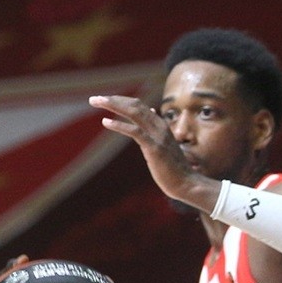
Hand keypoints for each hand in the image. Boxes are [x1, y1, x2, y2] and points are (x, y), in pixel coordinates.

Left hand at [88, 95, 211, 210]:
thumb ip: (155, 129)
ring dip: (114, 106)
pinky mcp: (154, 148)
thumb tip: (151, 112)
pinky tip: (105, 122)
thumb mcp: (163, 143)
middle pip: (135, 105)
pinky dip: (119, 125)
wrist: (186, 183)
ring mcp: (158, 136)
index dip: (121, 101)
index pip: (138, 105)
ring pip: (134, 113)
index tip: (104, 100)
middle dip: (114, 100)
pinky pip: (135, 132)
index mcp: (160, 125)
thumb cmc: (173, 167)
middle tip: (94, 99)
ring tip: (96, 102)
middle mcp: (159, 126)